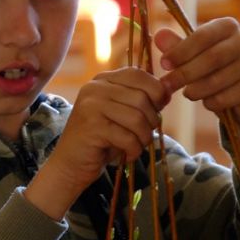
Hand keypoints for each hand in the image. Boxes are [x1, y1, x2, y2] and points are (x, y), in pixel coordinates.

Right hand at [24, 67, 168, 218]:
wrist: (71, 164)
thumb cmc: (101, 140)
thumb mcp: (123, 115)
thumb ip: (143, 101)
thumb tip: (169, 91)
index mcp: (103, 80)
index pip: (139, 74)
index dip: (156, 91)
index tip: (159, 109)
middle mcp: (95, 88)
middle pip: (142, 98)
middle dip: (152, 121)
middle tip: (144, 135)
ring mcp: (91, 106)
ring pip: (137, 118)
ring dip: (144, 138)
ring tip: (136, 146)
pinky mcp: (92, 127)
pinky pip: (128, 137)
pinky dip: (134, 150)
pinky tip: (127, 155)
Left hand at [155, 17, 239, 144]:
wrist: (238, 95)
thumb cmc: (210, 69)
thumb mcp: (191, 56)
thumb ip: (176, 47)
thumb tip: (159, 36)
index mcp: (228, 26)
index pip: (203, 35)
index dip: (181, 50)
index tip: (164, 64)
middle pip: (212, 58)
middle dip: (185, 73)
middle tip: (167, 84)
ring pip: (219, 79)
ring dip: (197, 90)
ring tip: (187, 94)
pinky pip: (228, 97)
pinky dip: (212, 102)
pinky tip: (207, 101)